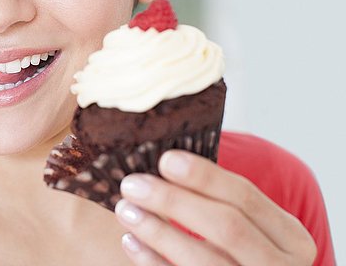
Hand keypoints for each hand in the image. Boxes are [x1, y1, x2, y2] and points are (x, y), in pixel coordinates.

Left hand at [114, 150, 316, 265]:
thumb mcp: (251, 226)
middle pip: (227, 227)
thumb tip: (165, 161)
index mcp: (290, 237)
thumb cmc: (243, 249)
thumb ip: (219, 199)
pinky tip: (131, 241)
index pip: (245, 197)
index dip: (204, 176)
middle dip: (175, 201)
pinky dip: (153, 262)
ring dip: (158, 232)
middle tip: (132, 184)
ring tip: (125, 210)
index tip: (165, 159)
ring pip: (204, 260)